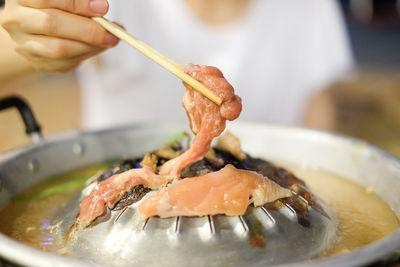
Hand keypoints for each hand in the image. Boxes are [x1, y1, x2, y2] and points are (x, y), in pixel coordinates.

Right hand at [0, 0, 118, 72]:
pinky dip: (87, 55)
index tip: (103, 8)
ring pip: (59, 50)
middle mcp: (16, 20)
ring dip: (90, 46)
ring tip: (108, 40)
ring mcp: (24, 45)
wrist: (36, 28)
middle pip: (51, 25)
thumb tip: (102, 8)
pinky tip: (97, 47)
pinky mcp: (37, 62)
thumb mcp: (65, 1)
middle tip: (111, 32)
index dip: (77, 4)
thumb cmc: (56, 7)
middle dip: (87, 29)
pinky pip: (65, 63)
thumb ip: (80, 2)